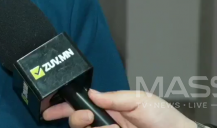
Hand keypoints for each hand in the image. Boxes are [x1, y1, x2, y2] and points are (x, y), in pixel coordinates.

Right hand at [42, 89, 197, 127]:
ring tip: (108, 127)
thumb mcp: (139, 100)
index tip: (52, 108)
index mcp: (109, 107)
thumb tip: (92, 93)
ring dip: (89, 127)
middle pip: (78, 121)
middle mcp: (106, 123)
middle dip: (75, 118)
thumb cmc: (164, 117)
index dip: (64, 106)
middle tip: (85, 117)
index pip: (81, 104)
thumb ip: (115, 97)